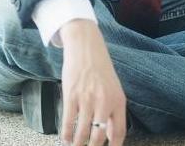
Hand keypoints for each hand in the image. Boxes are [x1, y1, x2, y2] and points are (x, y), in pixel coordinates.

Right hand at [59, 20, 126, 145]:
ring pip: (82, 134)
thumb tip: (110, 137)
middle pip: (98, 138)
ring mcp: (87, 99)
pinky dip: (66, 135)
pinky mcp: (71, 96)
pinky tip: (65, 138)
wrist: (87, 49)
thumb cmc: (101, 71)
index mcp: (118, 101)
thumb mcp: (114, 90)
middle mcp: (104, 102)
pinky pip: (68, 123)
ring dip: (77, 144)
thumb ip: (114, 113)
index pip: (118, 133)